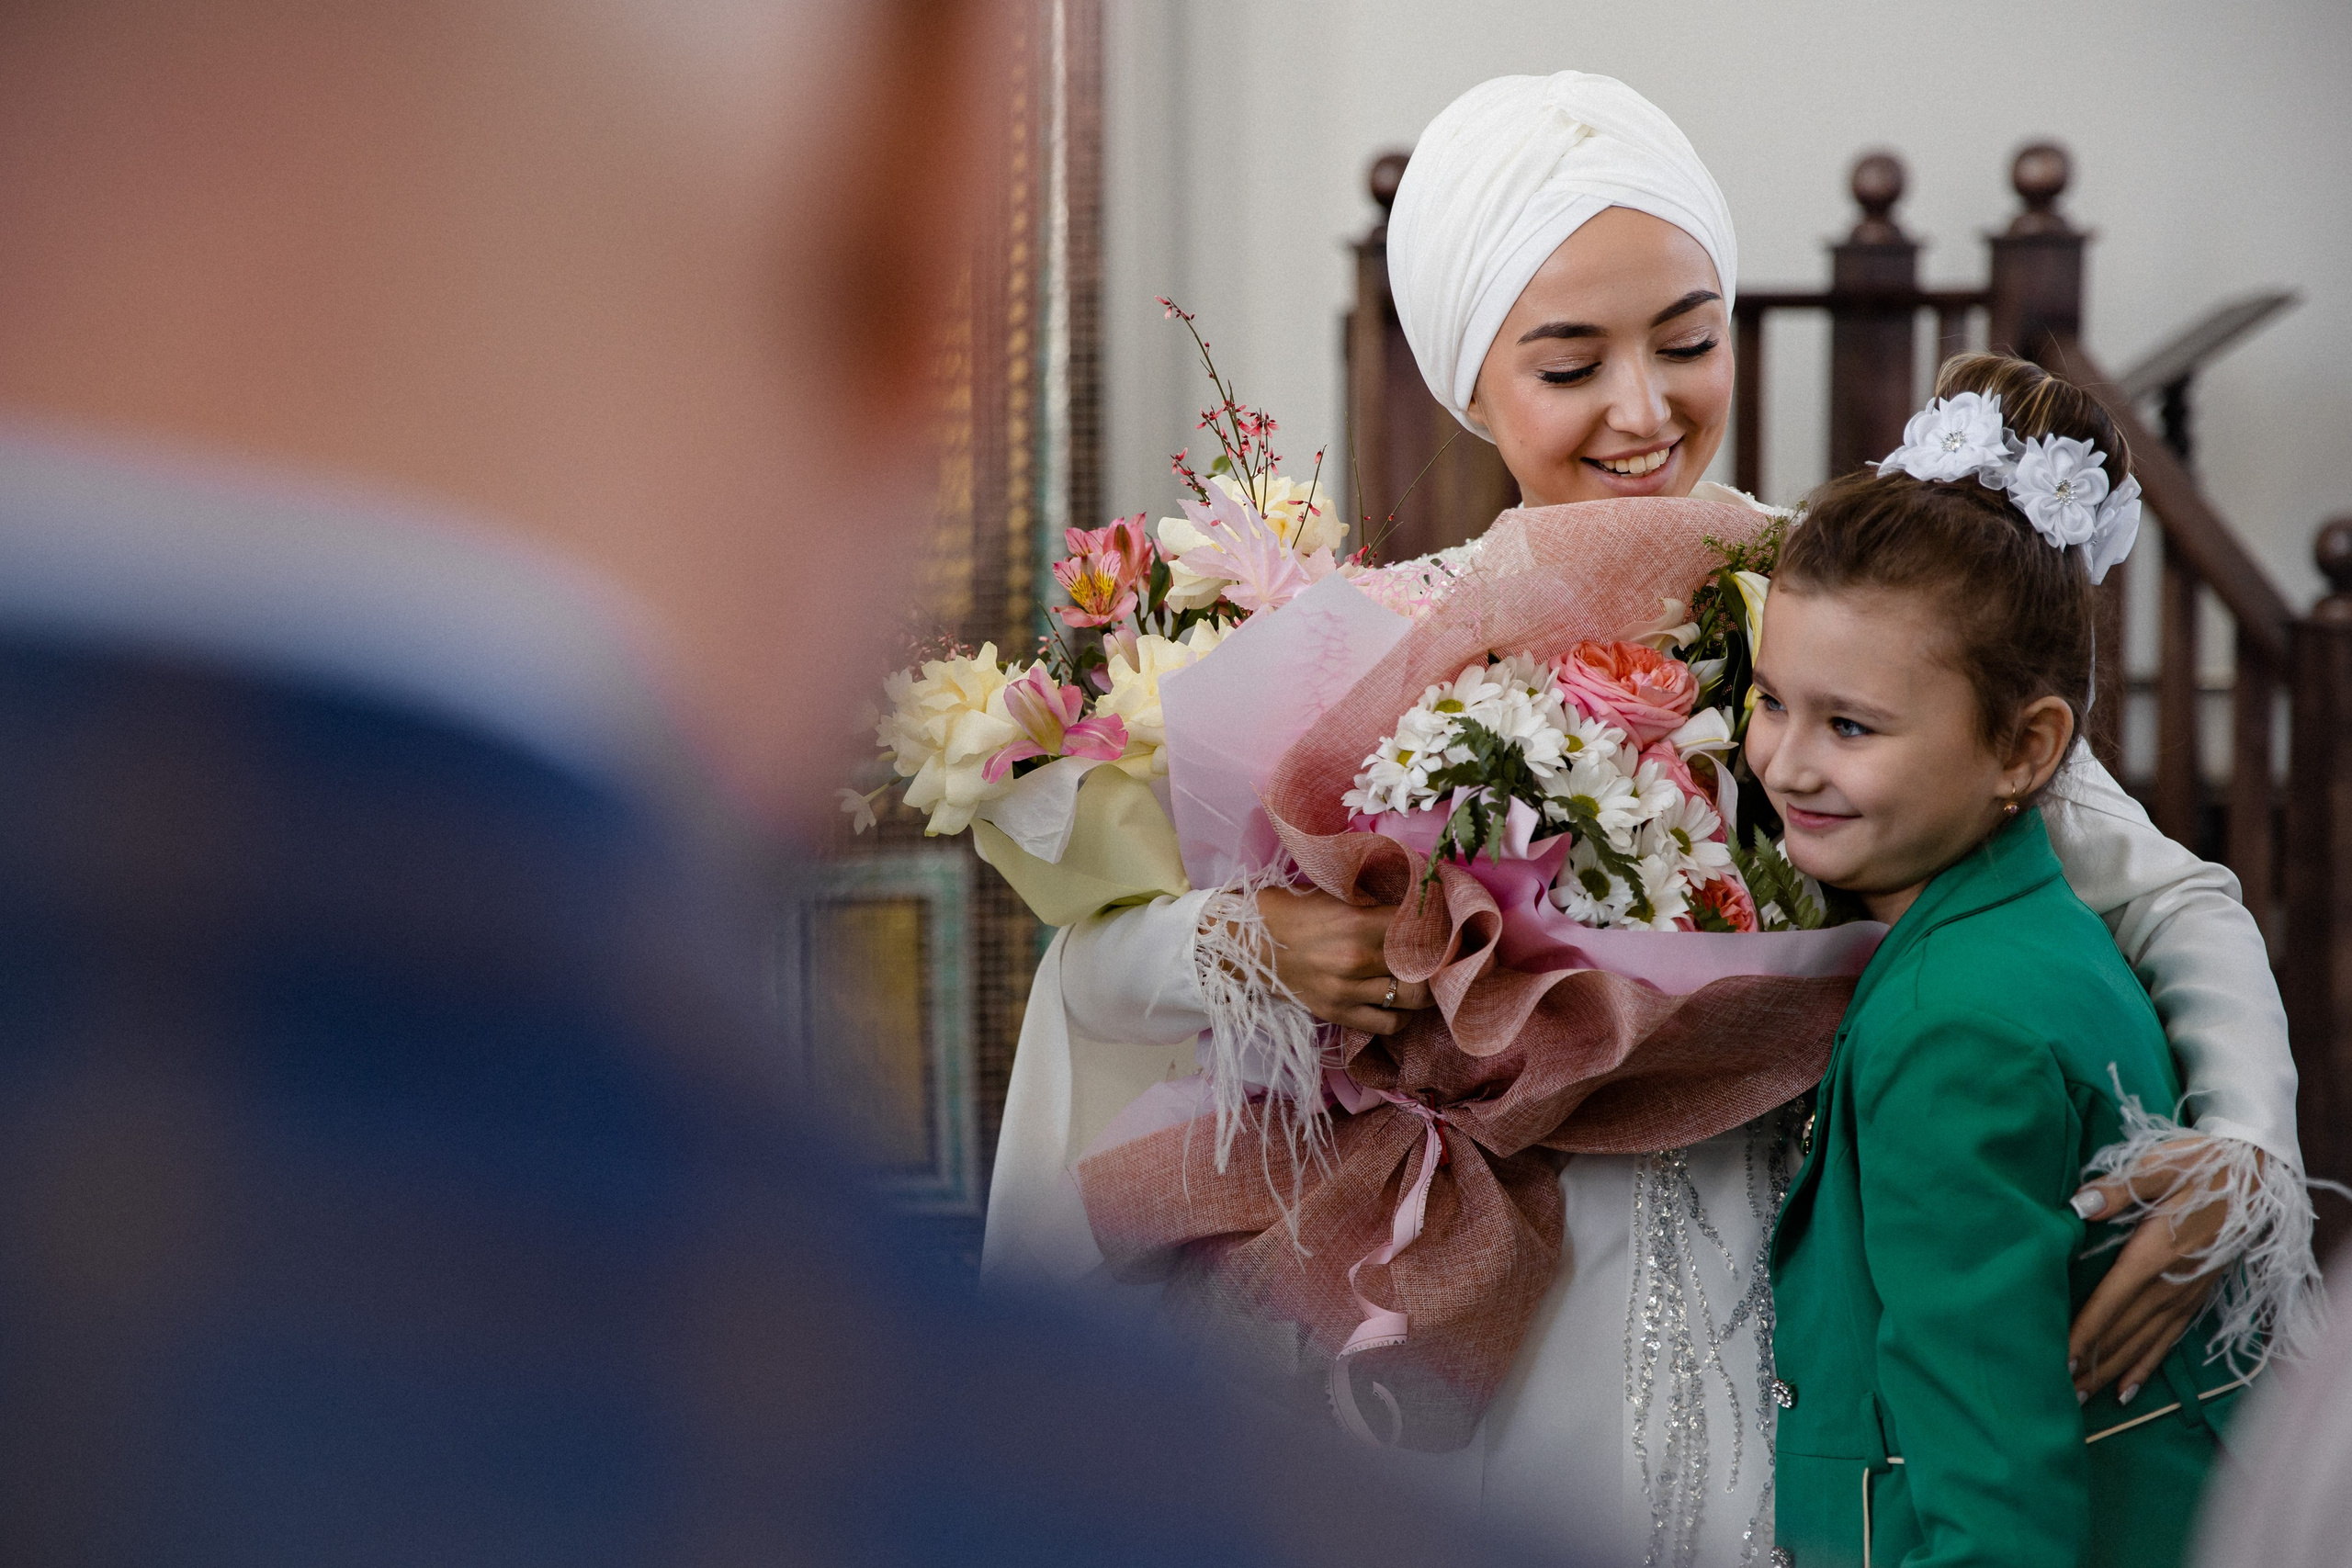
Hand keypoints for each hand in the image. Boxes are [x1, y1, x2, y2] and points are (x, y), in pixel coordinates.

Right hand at [1254, 887, 1431, 1035]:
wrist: (1247, 942)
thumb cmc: (1293, 910)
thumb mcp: (1335, 894)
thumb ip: (1377, 901)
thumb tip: (1422, 902)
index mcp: (1357, 923)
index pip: (1421, 929)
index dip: (1440, 927)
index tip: (1446, 925)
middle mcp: (1355, 960)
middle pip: (1424, 967)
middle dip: (1440, 960)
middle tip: (1446, 954)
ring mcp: (1346, 992)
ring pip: (1413, 998)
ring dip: (1426, 988)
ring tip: (1427, 978)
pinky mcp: (1337, 1014)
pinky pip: (1388, 1024)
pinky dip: (1402, 1015)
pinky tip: (1401, 1001)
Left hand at [2066, 1136, 2246, 1404]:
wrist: (2251, 1177)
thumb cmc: (2197, 1166)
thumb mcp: (2157, 1166)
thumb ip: (2118, 1188)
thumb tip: (2078, 1204)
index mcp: (2154, 1252)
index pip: (2110, 1301)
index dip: (2084, 1332)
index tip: (2058, 1358)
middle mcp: (2169, 1283)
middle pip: (2122, 1332)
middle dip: (2089, 1363)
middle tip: (2057, 1392)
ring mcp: (2185, 1294)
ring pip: (2142, 1342)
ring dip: (2110, 1371)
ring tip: (2080, 1397)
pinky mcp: (2195, 1297)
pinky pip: (2168, 1340)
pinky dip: (2145, 1366)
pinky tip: (2126, 1390)